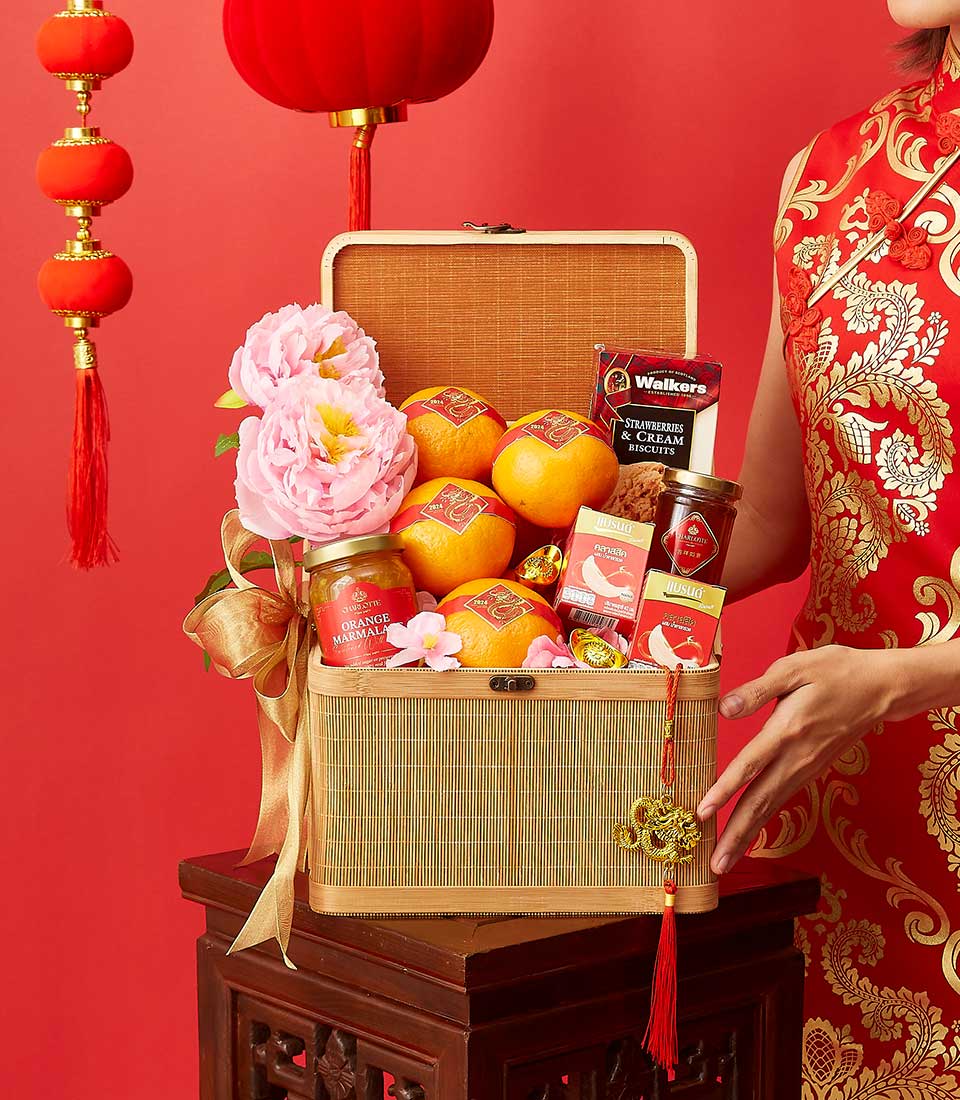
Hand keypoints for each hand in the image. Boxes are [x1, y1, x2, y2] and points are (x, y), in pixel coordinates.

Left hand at [696, 645, 928, 875]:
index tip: (702, 811)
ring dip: (746, 835)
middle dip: (735, 835)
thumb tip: (725, 708)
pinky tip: (745, 833)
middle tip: (714, 864)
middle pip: (760, 802)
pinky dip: (761, 820)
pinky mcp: (810, 770)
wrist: (880, 688)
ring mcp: (806, 767)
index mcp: (789, 730)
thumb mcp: (795, 668)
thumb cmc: (836, 671)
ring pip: (770, 806)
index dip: (724, 789)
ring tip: (723, 860)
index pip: (750, 765)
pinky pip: (780, 800)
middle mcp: (797, 757)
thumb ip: (758, 690)